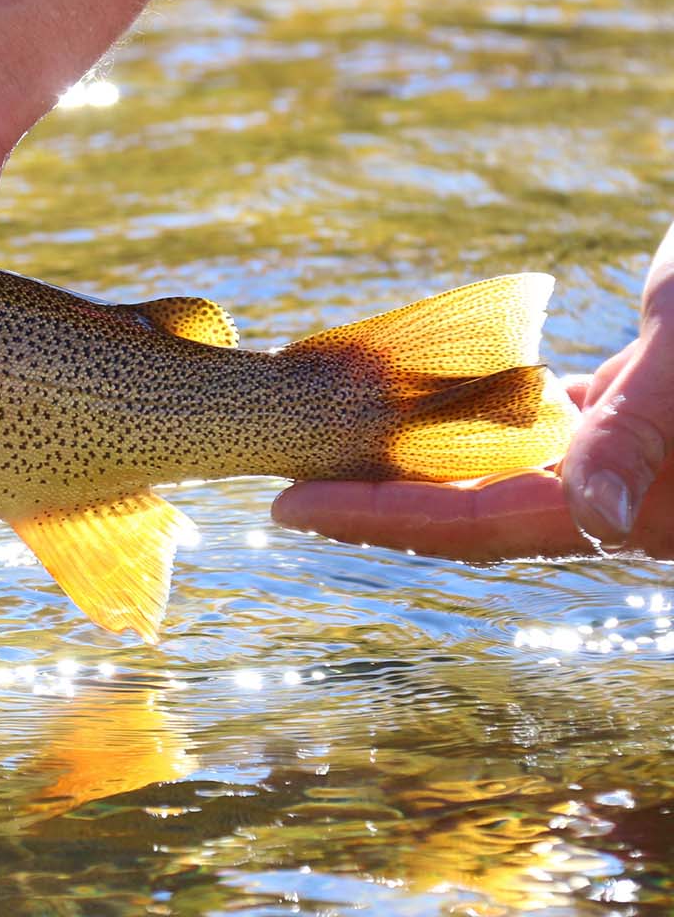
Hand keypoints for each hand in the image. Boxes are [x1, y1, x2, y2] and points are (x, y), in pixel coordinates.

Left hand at [274, 224, 673, 559]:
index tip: (289, 511)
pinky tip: (422, 394)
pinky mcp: (637, 403)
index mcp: (640, 504)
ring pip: (496, 464)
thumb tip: (596, 515)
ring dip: (418, 451)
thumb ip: (642, 434)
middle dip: (378, 495)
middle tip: (281, 475)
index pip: (477, 525)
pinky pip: (533, 420)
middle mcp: (627, 492)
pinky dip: (475, 407)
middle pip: (472, 505)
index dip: (380, 521)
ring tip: (331, 433)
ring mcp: (631, 453)